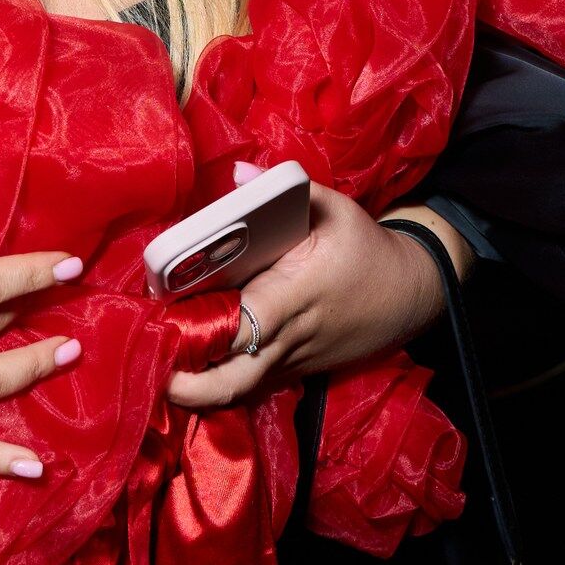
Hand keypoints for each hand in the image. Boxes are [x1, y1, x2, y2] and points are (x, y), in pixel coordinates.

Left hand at [164, 173, 461, 411]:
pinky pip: (254, 387)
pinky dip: (222, 385)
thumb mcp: (336, 209)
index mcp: (295, 296)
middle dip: (191, 388)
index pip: (247, 325)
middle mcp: (290, 338)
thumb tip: (238, 172)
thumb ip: (287, 189)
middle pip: (236, 380)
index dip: (207, 334)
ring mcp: (293, 361)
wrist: (412, 293)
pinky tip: (192, 374)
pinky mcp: (296, 371)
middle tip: (152, 376)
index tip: (167, 328)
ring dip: (200, 391)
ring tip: (161, 378)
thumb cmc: (367, 249)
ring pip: (241, 392)